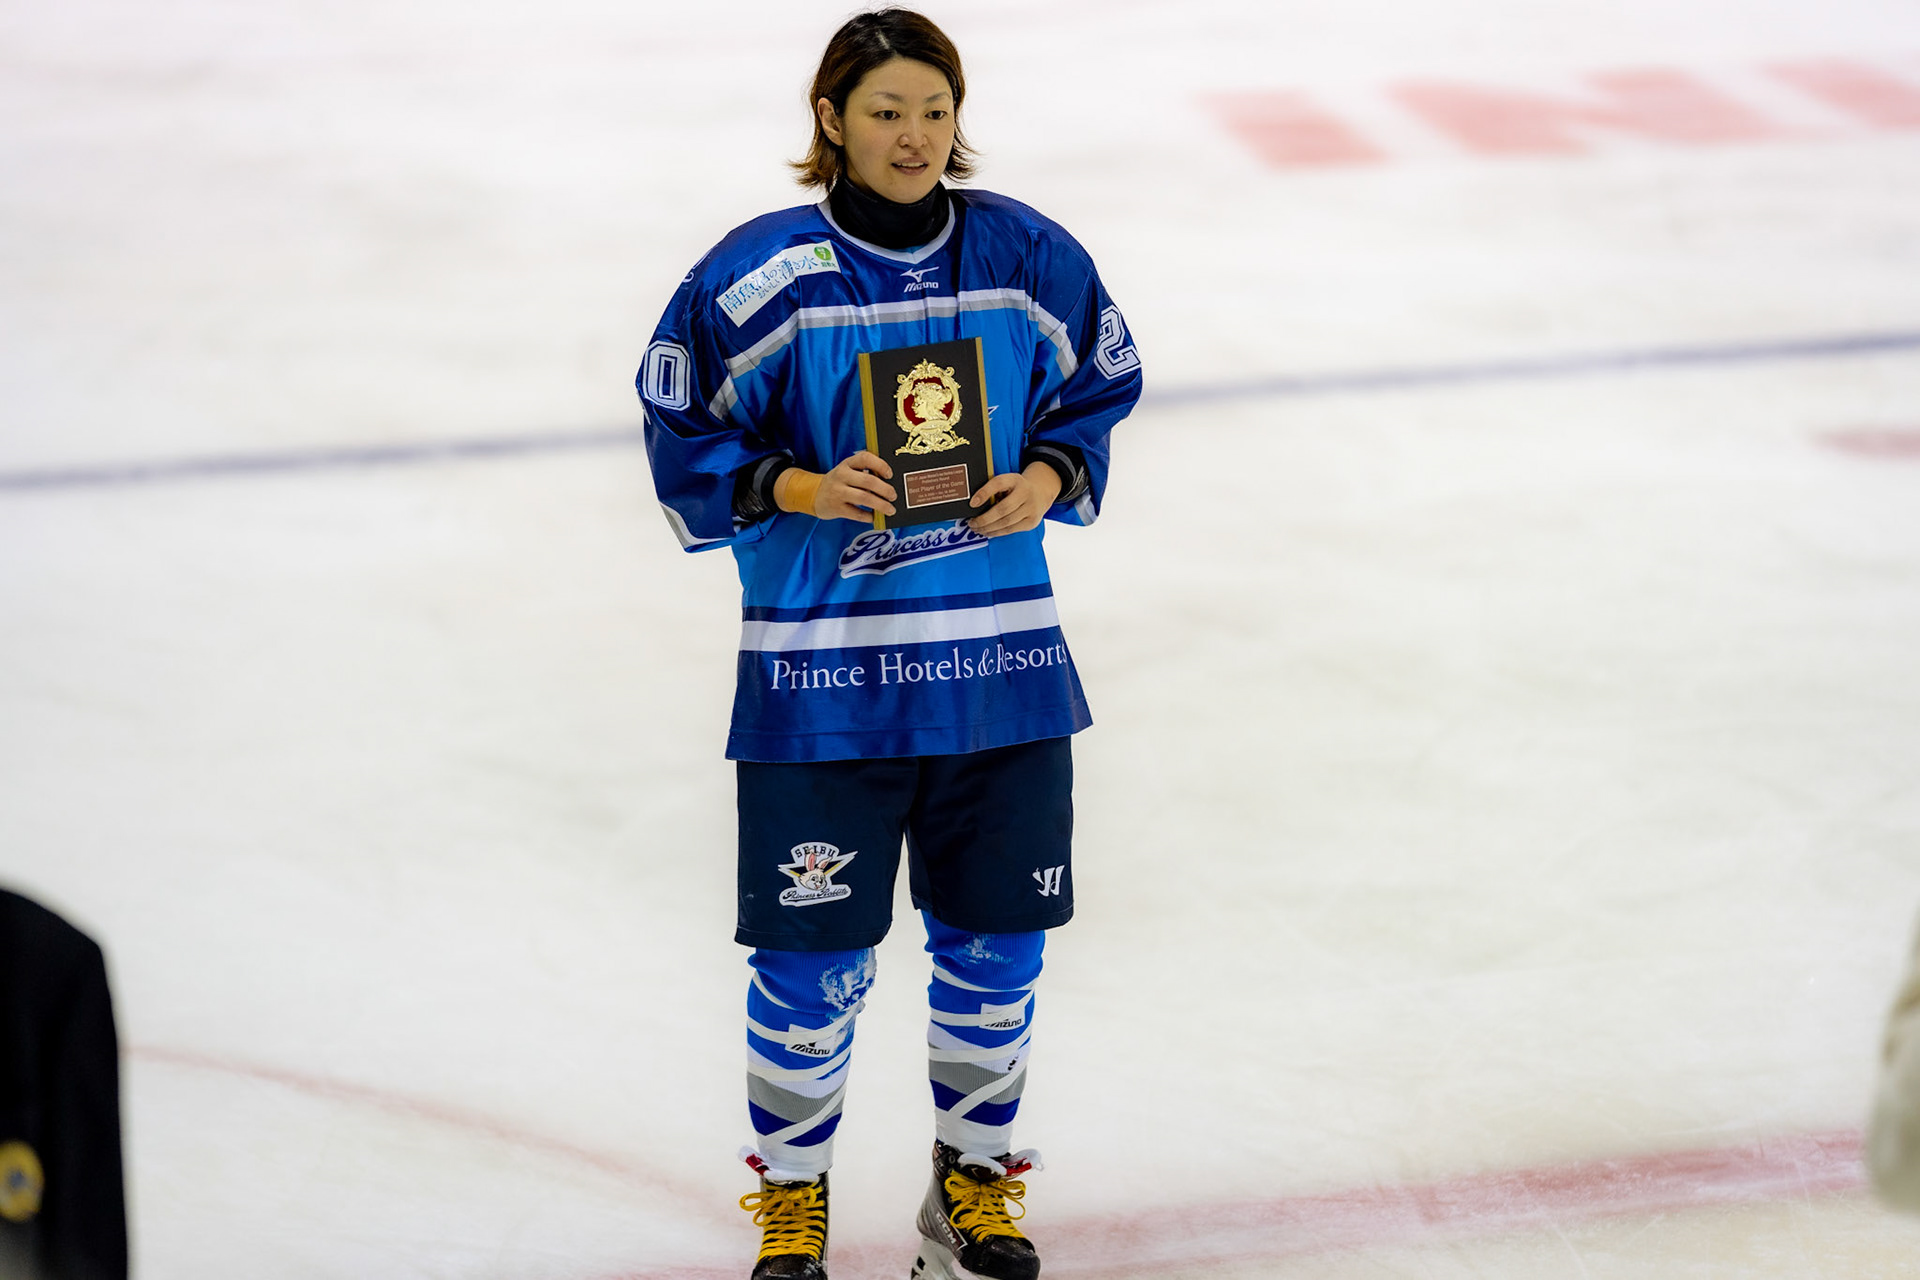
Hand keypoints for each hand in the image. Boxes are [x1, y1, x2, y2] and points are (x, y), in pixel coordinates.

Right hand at [776, 451, 896, 520]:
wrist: (813, 494)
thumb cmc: (839, 482)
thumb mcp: (847, 470)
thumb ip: (864, 471)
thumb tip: (889, 480)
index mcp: (847, 464)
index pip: (865, 458)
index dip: (880, 464)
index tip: (889, 474)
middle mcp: (841, 476)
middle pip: (868, 481)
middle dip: (885, 489)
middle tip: (894, 496)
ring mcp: (838, 492)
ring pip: (864, 498)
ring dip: (881, 505)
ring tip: (890, 509)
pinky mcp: (836, 508)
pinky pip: (856, 514)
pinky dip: (868, 516)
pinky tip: (874, 517)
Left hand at [966, 462, 1061, 537]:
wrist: (1040, 492)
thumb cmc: (1017, 488)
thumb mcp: (1006, 481)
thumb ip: (992, 489)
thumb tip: (974, 504)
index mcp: (1016, 480)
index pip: (998, 484)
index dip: (984, 493)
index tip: (972, 504)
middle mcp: (1026, 493)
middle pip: (1002, 509)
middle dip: (984, 519)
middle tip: (972, 523)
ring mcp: (1031, 508)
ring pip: (1006, 522)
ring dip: (988, 528)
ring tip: (977, 529)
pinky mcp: (1032, 522)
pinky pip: (1011, 530)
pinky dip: (997, 532)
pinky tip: (988, 532)